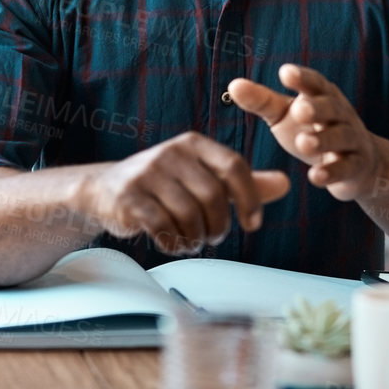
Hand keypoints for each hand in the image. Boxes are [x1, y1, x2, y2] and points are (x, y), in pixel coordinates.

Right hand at [80, 132, 289, 255]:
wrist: (103, 190)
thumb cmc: (163, 186)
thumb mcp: (203, 177)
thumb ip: (243, 182)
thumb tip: (286, 184)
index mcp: (194, 144)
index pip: (234, 166)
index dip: (249, 199)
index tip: (252, 224)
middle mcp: (171, 153)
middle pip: (213, 196)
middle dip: (218, 226)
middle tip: (211, 237)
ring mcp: (147, 173)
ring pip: (189, 215)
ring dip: (195, 238)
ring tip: (190, 241)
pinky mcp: (128, 197)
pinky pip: (162, 226)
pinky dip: (173, 243)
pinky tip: (172, 243)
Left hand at [228, 64, 383, 201]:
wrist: (358, 165)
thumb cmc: (313, 130)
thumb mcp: (286, 114)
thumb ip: (262, 101)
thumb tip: (233, 85)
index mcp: (323, 96)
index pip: (315, 83)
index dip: (302, 78)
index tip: (285, 73)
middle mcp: (341, 114)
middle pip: (332, 108)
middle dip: (317, 108)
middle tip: (299, 110)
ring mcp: (351, 140)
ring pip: (341, 137)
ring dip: (323, 140)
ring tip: (303, 144)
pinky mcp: (356, 167)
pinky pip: (347, 168)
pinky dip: (332, 172)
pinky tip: (316, 176)